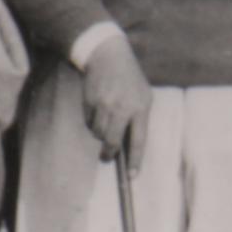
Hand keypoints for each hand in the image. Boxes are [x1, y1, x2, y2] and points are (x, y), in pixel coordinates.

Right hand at [78, 34, 154, 168]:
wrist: (107, 55)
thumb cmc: (129, 79)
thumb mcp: (142, 95)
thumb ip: (138, 119)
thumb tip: (127, 146)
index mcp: (140, 107)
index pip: (138, 140)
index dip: (135, 159)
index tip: (132, 175)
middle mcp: (122, 107)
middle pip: (112, 141)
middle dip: (109, 154)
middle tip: (107, 159)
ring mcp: (104, 105)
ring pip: (98, 133)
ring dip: (100, 133)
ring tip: (105, 120)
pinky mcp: (90, 102)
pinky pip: (89, 123)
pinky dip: (92, 122)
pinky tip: (97, 109)